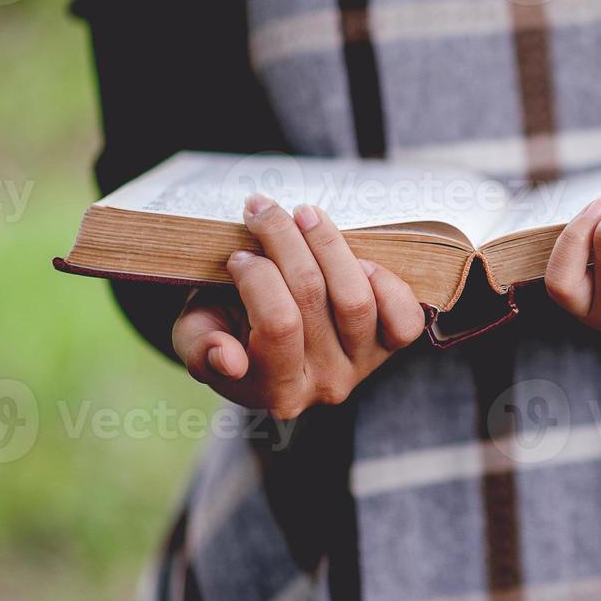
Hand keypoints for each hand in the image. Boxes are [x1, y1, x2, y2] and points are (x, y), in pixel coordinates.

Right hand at [171, 195, 426, 418]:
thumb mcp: (196, 338)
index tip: (237, 254)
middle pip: (313, 298)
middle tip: (262, 210)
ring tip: (304, 214)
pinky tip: (355, 260)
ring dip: (328, 244)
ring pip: (356, 299)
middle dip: (284, 240)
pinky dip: (385, 282)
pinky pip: (404, 317)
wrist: (268, 334)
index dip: (257, 276)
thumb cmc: (227, 328)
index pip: (277, 324)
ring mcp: (364, 366)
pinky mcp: (391, 345)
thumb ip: (201, 350)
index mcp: (277, 391)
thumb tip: (227, 359)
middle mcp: (326, 385)